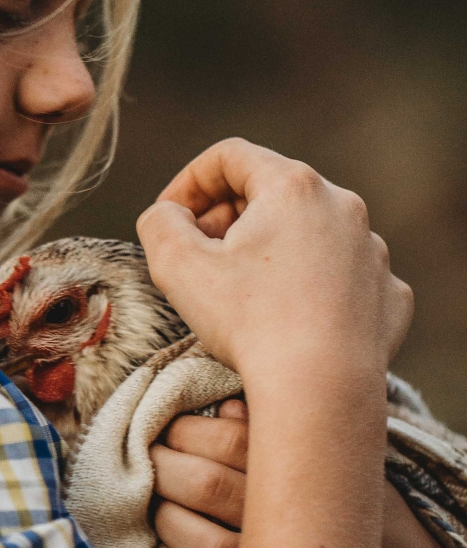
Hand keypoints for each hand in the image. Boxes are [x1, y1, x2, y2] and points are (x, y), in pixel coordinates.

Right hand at [137, 139, 412, 381]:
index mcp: (292, 186)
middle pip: (272, 192)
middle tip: (200, 258)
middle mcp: (342, 206)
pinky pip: (342, 276)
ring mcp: (372, 251)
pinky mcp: (388, 294)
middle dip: (228, 218)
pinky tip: (289, 318)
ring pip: (309, 235)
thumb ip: (159, 223)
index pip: (229, 157)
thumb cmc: (249, 323)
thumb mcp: (177, 265)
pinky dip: (312, 287)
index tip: (170, 219)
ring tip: (244, 294)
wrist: (321, 390)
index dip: (188, 182)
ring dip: (272, 252)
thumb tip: (168, 214)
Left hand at [155, 402, 466, 547]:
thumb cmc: (374, 521)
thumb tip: (231, 406)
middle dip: (165, 470)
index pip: (232, 440)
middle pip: (207, 486)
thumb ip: (292, 434)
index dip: (188, 431)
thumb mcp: (345, 466)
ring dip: (171, 526)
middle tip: (150, 462)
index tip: (169, 427)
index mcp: (311, 472)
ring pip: (206, 547)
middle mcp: (297, 521)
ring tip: (161, 512)